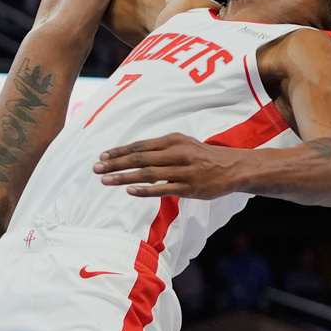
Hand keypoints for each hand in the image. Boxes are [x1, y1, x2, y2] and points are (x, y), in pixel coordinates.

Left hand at [93, 133, 238, 198]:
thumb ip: (159, 148)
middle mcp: (176, 153)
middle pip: (139, 158)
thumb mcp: (182, 144)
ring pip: (148, 174)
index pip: (140, 146)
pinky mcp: (190, 188)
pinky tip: (129, 190)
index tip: (102, 157)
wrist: (233, 167)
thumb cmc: (202, 155)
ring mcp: (183, 171)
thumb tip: (132, 153)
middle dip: (115, 164)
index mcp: (172, 140)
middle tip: (96, 169)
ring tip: (106, 181)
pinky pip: (163, 189)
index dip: (119, 151)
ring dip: (124, 177)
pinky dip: (145, 190)